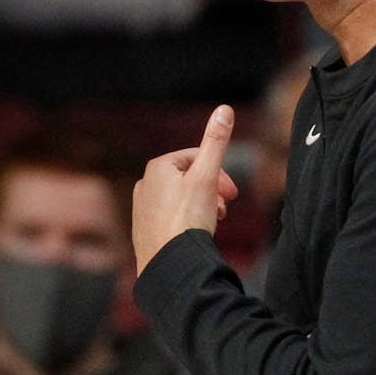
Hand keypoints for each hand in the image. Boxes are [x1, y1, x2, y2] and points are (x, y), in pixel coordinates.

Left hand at [132, 104, 239, 273]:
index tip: (233, 194)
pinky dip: (188, 222)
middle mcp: (145, 185)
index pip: (195, 158)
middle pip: (189, 179)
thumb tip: (224, 108)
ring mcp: (142, 209)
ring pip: (181, 199)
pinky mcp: (144, 231)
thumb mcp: (207, 177)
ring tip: (213, 222)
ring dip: (203, 206)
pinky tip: (196, 236)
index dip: (219, 173)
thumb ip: (216, 142)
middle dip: (212, 190)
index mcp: (157, 167)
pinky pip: (172, 218)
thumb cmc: (188, 219)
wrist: (169, 265)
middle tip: (226, 208)